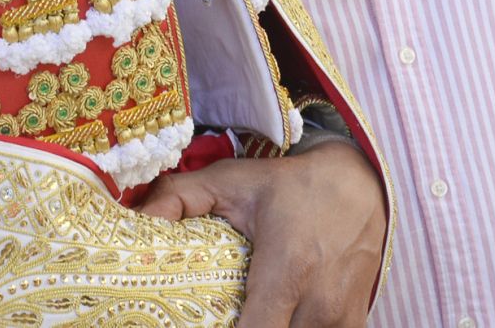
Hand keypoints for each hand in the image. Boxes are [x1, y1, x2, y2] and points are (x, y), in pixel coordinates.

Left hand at [138, 145, 385, 326]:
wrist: (360, 185)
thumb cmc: (289, 186)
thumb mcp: (231, 181)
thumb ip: (178, 197)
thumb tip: (134, 220)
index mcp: (288, 268)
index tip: (205, 322)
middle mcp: (320, 301)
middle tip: (219, 315)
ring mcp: (342, 318)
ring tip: (245, 313)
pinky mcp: (354, 324)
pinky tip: (278, 315)